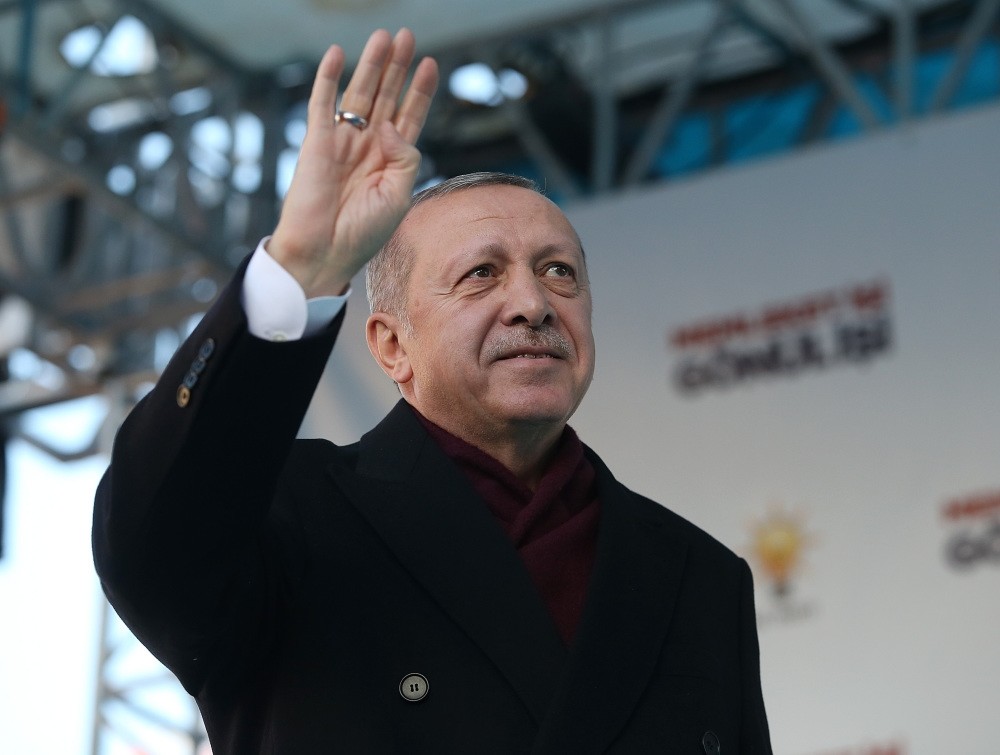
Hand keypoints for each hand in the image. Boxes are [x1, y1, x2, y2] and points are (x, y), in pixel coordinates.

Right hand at [269, 29, 438, 297]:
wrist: (324, 254)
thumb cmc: (364, 234)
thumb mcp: (400, 196)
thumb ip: (405, 158)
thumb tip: (390, 123)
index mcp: (391, 162)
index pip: (409, 116)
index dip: (419, 91)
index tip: (430, 65)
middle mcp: (368, 147)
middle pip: (386, 97)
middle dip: (397, 67)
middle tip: (407, 36)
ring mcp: (342, 142)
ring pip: (359, 95)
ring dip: (371, 65)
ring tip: (383, 37)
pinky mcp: (316, 143)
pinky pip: (322, 104)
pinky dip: (328, 78)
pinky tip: (337, 54)